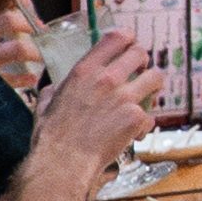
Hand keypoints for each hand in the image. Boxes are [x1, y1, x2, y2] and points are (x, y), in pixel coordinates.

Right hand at [0, 0, 45, 91]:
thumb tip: (4, 5)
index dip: (12, 2)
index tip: (24, 8)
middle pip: (6, 20)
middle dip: (26, 23)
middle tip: (35, 29)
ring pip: (17, 48)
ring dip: (34, 50)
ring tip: (39, 54)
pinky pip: (13, 79)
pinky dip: (25, 78)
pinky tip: (30, 78)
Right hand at [36, 30, 158, 172]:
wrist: (64, 162)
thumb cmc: (52, 137)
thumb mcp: (45, 104)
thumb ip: (54, 91)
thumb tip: (54, 88)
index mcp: (84, 71)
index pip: (116, 37)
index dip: (128, 38)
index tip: (130, 44)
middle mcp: (107, 79)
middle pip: (140, 53)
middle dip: (143, 61)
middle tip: (140, 72)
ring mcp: (124, 97)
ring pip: (156, 78)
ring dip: (153, 87)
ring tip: (147, 97)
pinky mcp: (135, 117)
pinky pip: (151, 116)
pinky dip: (144, 125)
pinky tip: (134, 134)